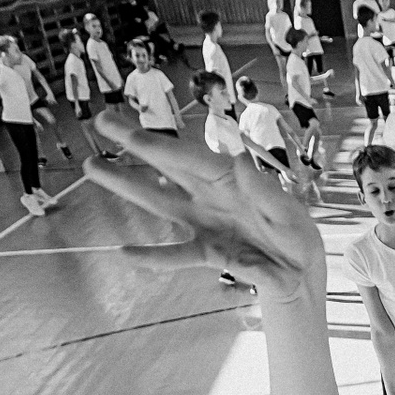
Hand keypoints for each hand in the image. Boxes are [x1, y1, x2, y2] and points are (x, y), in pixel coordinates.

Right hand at [82, 110, 326, 293]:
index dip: (158, 146)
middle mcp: (212, 195)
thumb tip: (240, 163)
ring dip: (126, 185)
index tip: (129, 135)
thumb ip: (265, 194)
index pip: (189, 159)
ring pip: (159, 201)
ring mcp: (205, 222)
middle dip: (135, 144)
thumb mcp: (289, 216)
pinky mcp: (206, 252)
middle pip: (166, 166)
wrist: (302, 273)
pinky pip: (175, 254)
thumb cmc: (298, 236)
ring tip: (93, 167)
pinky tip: (125, 252)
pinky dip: (152, 257)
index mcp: (233, 179)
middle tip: (100, 121)